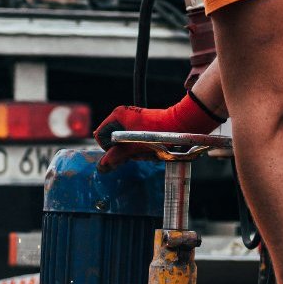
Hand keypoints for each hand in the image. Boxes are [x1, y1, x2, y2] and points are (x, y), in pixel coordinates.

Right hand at [93, 93, 223, 169]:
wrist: (181, 126)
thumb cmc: (157, 135)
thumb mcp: (133, 148)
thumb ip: (115, 158)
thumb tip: (101, 168)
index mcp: (117, 115)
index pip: (101, 137)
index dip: (109, 148)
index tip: (124, 151)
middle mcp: (123, 115)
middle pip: (112, 141)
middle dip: (123, 151)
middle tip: (138, 151)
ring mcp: (132, 120)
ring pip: (123, 143)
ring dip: (133, 151)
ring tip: (147, 150)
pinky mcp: (142, 126)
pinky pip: (133, 141)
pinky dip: (139, 148)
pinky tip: (150, 149)